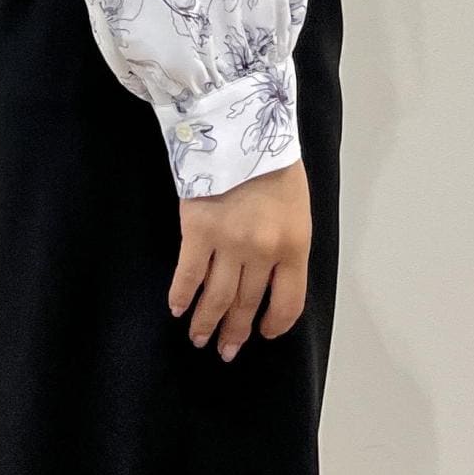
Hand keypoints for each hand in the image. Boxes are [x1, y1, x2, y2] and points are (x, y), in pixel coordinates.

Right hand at [167, 159, 310, 359]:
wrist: (241, 124)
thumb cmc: (273, 161)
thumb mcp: (296, 206)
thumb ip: (287, 244)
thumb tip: (271, 279)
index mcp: (294, 245)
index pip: (288, 303)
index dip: (274, 324)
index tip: (263, 333)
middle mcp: (262, 252)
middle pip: (248, 305)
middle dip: (236, 332)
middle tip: (226, 350)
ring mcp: (228, 243)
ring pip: (217, 297)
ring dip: (207, 322)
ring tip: (199, 338)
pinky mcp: (197, 230)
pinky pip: (188, 274)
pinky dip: (182, 295)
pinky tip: (177, 308)